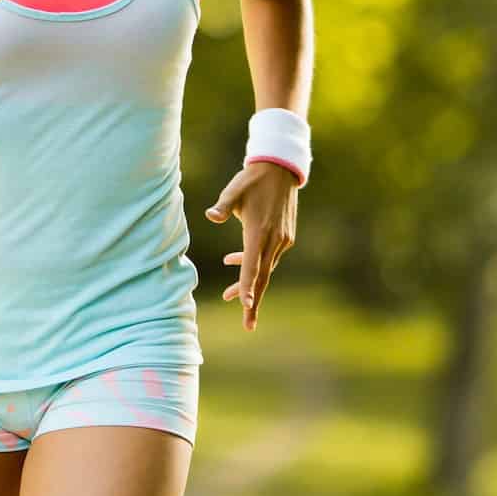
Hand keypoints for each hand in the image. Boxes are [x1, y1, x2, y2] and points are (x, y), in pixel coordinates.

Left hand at [205, 160, 298, 331]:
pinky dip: (255, 265)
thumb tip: (210, 216)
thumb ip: (223, 206)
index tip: (246, 307)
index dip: (247, 287)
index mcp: (259, 232)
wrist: (280, 169)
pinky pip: (269, 258)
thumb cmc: (251, 179)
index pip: (252, 266)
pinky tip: (233, 261)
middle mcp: (274, 240)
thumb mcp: (233, 191)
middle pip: (262, 277)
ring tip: (227, 295)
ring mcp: (282, 240)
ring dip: (249, 282)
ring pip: (265, 269)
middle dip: (252, 301)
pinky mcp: (285, 236)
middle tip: (247, 325)